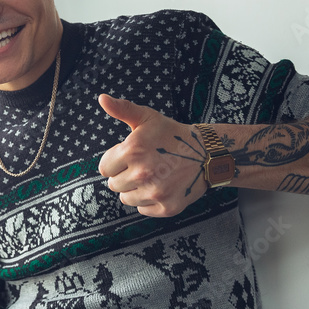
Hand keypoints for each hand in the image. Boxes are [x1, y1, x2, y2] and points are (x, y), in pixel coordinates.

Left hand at [97, 94, 206, 217]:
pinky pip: (142, 209)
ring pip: (126, 198)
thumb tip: (102, 98)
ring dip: (135, 189)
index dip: (115, 162)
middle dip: (124, 175)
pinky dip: (148, 201)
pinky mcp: (167, 208)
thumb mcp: (147, 118)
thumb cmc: (171, 134)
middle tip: (144, 166)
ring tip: (152, 176)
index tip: (130, 157)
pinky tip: (161, 187)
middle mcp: (142, 173)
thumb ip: (123, 109)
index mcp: (132, 151)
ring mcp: (155, 192)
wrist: (207, 154)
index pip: (104, 168)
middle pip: (114, 185)